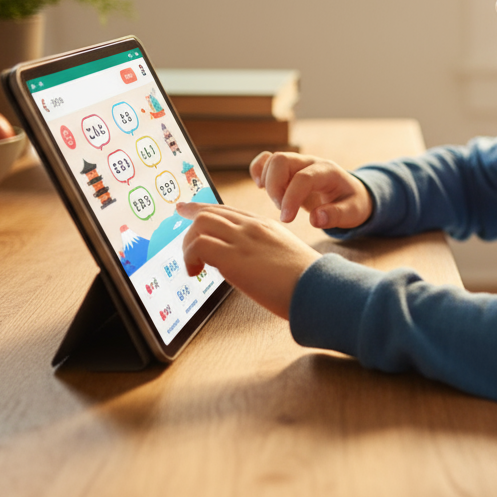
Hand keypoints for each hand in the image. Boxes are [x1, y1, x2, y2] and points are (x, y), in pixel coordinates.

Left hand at [176, 201, 320, 318]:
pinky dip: (190, 257)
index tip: (188, 210)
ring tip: (193, 266)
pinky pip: (198, 245)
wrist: (318, 287)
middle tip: (178, 231)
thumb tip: (246, 266)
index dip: (203, 209)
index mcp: (265, 226)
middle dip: (188, 222)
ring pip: (200, 225)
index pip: (228, 211)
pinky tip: (196, 272)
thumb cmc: (307, 281)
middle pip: (210, 213)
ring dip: (188, 245)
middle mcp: (252, 227)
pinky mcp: (233, 257)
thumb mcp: (285, 258)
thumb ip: (265, 254)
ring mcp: (243, 239)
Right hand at [249, 152, 372, 228]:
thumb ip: (336, 216)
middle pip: (281, 160)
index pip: (303, 178)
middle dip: (275, 188)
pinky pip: (266, 160)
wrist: (351, 194)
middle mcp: (311, 162)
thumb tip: (315, 219)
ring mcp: (297, 162)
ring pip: (271, 160)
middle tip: (283, 212)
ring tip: (279, 204)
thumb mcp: (353, 213)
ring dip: (268, 183)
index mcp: (328, 171)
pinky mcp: (287, 168)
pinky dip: (258, 171)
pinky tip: (262, 188)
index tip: (286, 219)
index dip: (291, 198)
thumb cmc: (352, 203)